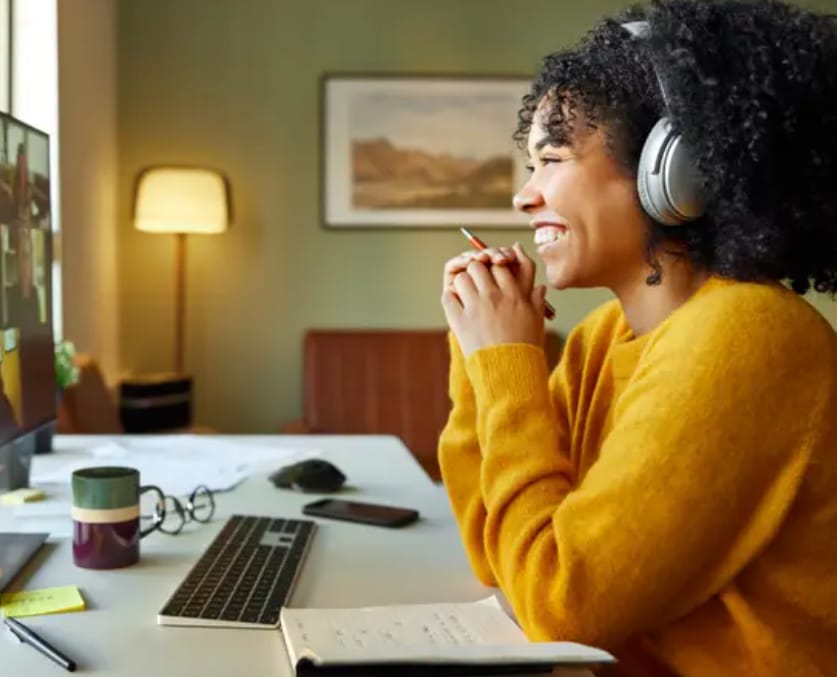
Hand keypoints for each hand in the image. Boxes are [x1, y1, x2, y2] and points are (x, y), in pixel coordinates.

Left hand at [441, 243, 546, 357]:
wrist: (509, 371)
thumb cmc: (526, 348)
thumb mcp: (537, 322)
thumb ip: (537, 301)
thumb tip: (540, 287)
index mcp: (514, 295)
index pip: (500, 267)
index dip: (494, 269)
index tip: (492, 277)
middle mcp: (494, 297)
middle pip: (478, 267)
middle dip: (476, 271)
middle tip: (476, 282)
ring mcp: (475, 308)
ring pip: (461, 278)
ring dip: (462, 283)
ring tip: (464, 293)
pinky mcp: (460, 321)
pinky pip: (448, 297)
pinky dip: (449, 297)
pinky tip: (454, 303)